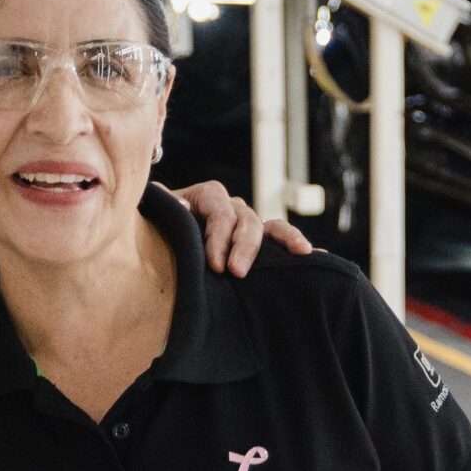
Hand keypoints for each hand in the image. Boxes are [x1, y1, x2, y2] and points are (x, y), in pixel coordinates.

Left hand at [161, 180, 312, 275]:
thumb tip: (184, 207)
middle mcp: (230, 207)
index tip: (214, 265)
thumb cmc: (154, 237)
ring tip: (301, 252)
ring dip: (285, 239)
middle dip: (244, 246)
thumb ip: (164, 210)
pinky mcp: (258, 244)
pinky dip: (296, 246)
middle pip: (246, 218)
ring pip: (270, 225)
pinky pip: (280, 240)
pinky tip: (315, 256)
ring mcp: (246, 224)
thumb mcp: (155, 221)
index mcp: (205, 198)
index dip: (219, 235)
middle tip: (236, 272)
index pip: (219, 207)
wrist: (156, 256)